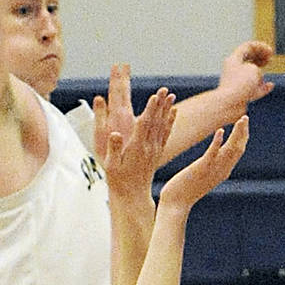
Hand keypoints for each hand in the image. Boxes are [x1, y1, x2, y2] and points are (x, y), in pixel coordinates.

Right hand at [95, 71, 176, 193]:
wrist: (132, 195)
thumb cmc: (117, 179)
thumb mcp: (110, 165)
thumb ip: (113, 148)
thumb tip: (114, 134)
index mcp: (136, 148)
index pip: (145, 125)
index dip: (150, 110)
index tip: (155, 97)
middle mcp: (148, 147)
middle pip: (156, 121)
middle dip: (160, 104)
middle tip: (165, 89)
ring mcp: (154, 149)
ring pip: (162, 125)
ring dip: (166, 109)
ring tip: (171, 94)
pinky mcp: (157, 151)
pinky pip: (165, 133)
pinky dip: (170, 121)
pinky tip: (174, 111)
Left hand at [158, 116, 249, 213]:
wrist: (176, 203)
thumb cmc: (185, 190)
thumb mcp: (203, 177)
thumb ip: (210, 167)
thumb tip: (212, 159)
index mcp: (222, 171)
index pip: (238, 152)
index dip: (242, 137)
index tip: (243, 124)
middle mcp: (221, 171)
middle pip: (238, 149)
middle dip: (243, 133)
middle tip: (245, 118)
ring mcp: (212, 170)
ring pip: (230, 150)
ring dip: (236, 134)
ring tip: (241, 120)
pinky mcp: (201, 169)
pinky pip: (212, 154)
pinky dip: (218, 142)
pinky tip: (221, 131)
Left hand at [217, 39, 272, 111]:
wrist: (229, 104)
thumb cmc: (241, 85)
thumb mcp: (254, 70)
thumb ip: (257, 69)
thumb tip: (257, 78)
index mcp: (233, 59)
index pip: (248, 47)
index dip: (261, 47)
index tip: (271, 52)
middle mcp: (233, 69)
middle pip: (247, 59)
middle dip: (260, 58)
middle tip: (270, 59)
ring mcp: (235, 82)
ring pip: (249, 74)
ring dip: (260, 73)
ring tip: (267, 74)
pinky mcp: (238, 94)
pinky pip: (251, 88)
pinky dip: (261, 86)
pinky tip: (270, 86)